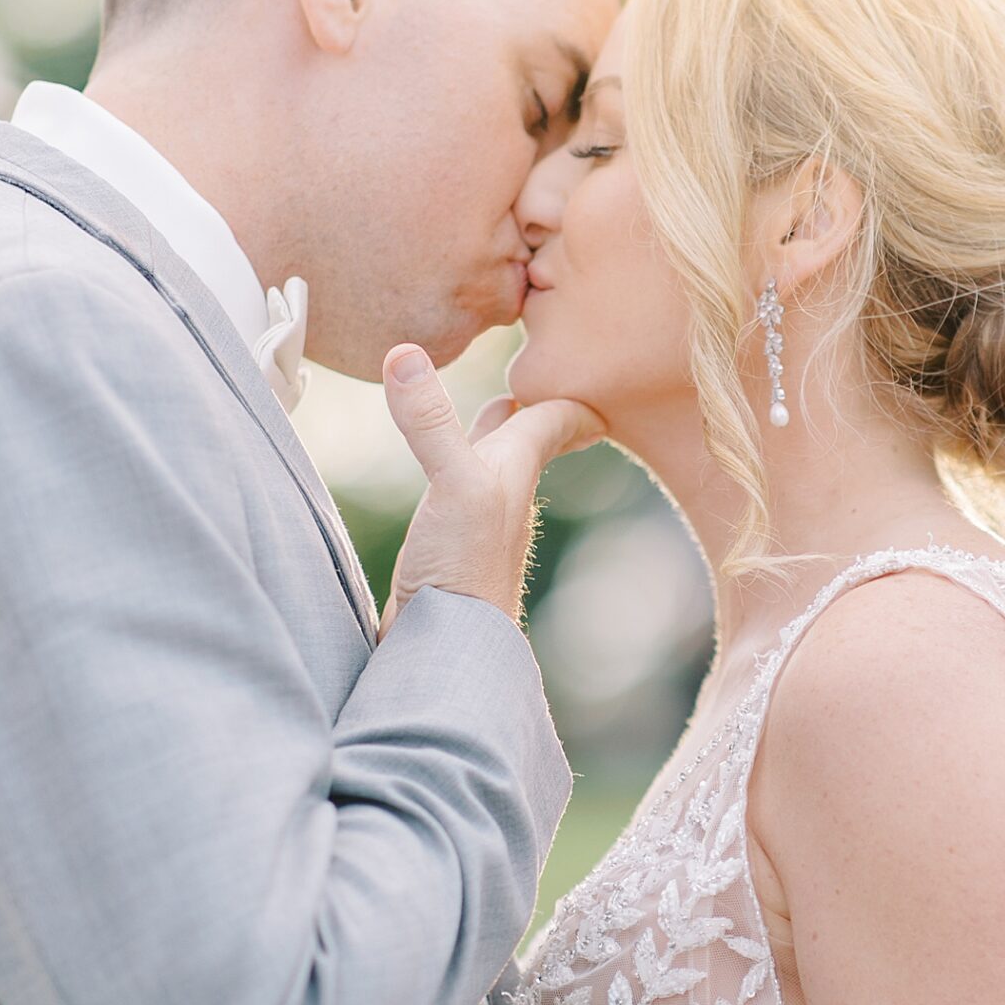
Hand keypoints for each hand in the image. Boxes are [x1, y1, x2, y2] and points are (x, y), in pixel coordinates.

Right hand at [380, 347, 599, 629]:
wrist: (444, 651)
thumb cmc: (465, 570)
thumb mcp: (454, 484)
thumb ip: (430, 423)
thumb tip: (404, 353)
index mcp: (514, 466)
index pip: (554, 416)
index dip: (572, 391)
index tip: (601, 368)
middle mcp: (502, 491)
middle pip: (530, 439)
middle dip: (539, 410)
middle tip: (552, 385)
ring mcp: (475, 523)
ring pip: (494, 466)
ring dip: (498, 437)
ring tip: (500, 413)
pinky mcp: (444, 549)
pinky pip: (459, 496)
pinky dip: (459, 472)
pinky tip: (447, 482)